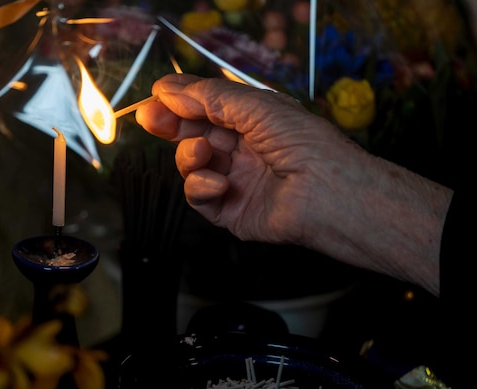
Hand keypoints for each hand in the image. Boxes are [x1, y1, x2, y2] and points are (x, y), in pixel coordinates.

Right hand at [136, 73, 354, 245]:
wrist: (327, 193)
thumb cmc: (305, 145)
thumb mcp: (256, 106)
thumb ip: (210, 98)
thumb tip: (171, 88)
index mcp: (254, 121)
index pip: (208, 108)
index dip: (181, 101)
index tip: (157, 95)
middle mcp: (244, 150)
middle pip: (194, 134)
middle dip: (172, 125)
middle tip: (150, 118)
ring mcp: (235, 181)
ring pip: (192, 166)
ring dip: (189, 156)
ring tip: (202, 152)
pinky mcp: (229, 211)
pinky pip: (199, 197)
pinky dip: (201, 187)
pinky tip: (219, 182)